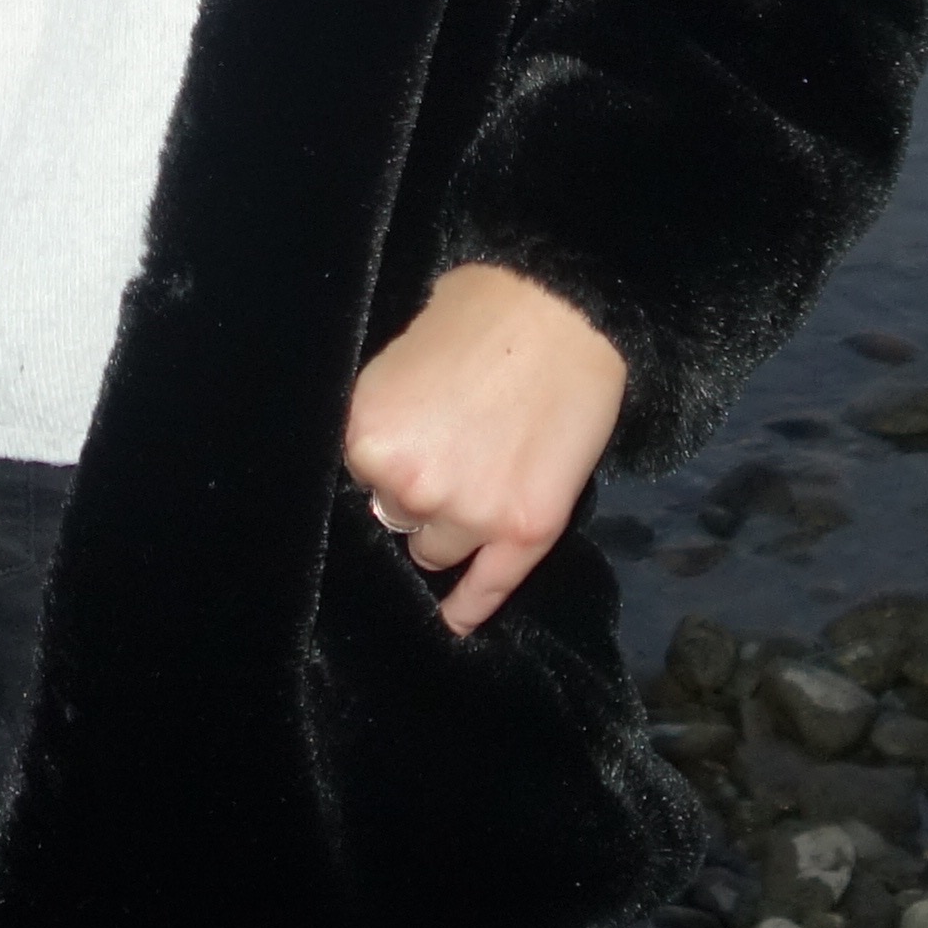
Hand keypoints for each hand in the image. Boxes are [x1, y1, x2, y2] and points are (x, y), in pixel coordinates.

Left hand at [340, 263, 626, 636]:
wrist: (567, 305)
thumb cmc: (481, 306)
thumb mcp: (399, 354)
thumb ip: (386, 418)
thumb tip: (383, 455)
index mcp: (365, 438)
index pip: (360, 475)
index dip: (390, 456)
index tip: (412, 440)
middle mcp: (407, 487)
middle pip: (395, 515)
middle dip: (416, 491)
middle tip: (452, 451)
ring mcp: (468, 514)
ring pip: (435, 550)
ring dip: (449, 527)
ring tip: (477, 484)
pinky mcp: (525, 530)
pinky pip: (488, 588)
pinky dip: (470, 609)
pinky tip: (454, 623)